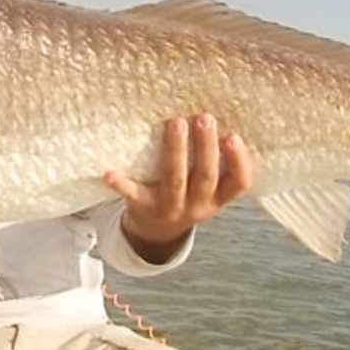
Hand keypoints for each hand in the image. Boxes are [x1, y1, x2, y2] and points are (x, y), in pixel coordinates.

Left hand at [104, 113, 253, 262]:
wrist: (156, 232)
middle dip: (206, 146)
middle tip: (204, 117)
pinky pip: (132, 194)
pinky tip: (110, 172)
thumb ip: (217, 164)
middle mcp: (196, 206)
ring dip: (176, 151)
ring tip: (177, 123)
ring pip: (175, 180)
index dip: (239, 162)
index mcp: (217, 200)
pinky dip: (121, 183)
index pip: (238, 184)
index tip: (234, 137)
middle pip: (205, 176)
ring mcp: (169, 208)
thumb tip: (222, 116)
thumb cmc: (186, 196)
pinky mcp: (142, 206)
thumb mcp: (208, 190)